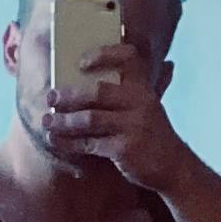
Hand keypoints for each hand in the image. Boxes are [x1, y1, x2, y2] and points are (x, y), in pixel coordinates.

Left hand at [43, 44, 189, 191]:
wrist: (173, 167)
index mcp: (143, 88)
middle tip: (50, 97)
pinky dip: (70, 143)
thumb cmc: (152, 134)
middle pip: (99, 92)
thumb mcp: (147, 106)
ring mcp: (133, 126)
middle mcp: (141, 103)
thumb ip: (127, 90)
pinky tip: (57, 141)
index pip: (128, 58)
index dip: (104, 55)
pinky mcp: (125, 149)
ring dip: (64, 121)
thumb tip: (88, 76)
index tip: (80, 62)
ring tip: (47, 122)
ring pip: (90, 119)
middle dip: (70, 95)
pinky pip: (90, 143)